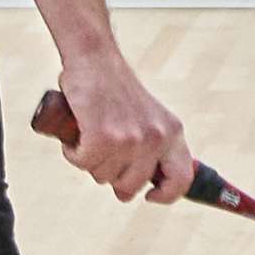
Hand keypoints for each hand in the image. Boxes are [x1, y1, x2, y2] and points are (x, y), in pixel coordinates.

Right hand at [31, 76, 199, 209]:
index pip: (181, 179)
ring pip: (103, 176)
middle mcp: (156, 138)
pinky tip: (75, 136)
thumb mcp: (148, 117)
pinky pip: (83, 162)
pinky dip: (73, 152)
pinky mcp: (103, 137)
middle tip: (102, 156)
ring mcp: (130, 139)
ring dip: (90, 160)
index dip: (166, 195)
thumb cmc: (114, 88)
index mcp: (172, 132)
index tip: (150, 196)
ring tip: (89, 134)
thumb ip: (151, 147)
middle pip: (131, 186)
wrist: (95, 57)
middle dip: (112, 176)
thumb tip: (135, 189)